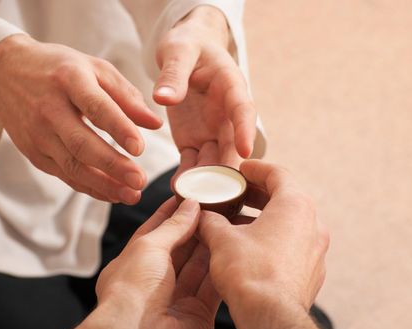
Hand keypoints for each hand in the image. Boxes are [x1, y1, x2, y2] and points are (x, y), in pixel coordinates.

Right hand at [0, 34, 161, 203]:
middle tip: (140, 180)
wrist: (6, 72)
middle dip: (112, 165)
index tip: (140, 148)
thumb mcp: (96, 70)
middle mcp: (49, 109)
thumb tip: (156, 124)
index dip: (118, 128)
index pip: (96, 107)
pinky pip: (65, 175)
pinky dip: (90, 187)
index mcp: (69, 80)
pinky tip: (113, 193)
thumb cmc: (61, 69)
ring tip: (132, 194)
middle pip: (81, 143)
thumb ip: (127, 97)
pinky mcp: (34, 152)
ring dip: (104, 184)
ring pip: (72, 165)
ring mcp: (38, 134)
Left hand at [91, 198, 219, 328]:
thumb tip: (189, 206)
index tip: (190, 197)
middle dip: (198, 229)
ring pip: (200, 267)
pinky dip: (222, 270)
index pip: (158, 231)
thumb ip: (173, 226)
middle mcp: (156, 281)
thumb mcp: (149, 246)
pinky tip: (231, 251)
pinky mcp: (197, 314)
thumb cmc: (131, 293)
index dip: (174, 214)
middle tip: (217, 209)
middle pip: (182, 249)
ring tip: (229, 224)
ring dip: (213, 247)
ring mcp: (177, 298)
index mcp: (136, 263)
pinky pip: (213, 288)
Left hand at [152, 6, 256, 180]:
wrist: (184, 53)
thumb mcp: (178, 50)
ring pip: (214, 160)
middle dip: (227, 169)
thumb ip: (174, 73)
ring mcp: (211, 131)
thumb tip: (165, 97)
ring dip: (207, 181)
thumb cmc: (187, 45)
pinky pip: (192, 162)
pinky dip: (187, 178)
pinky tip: (178, 193)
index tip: (246, 151)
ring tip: (196, 200)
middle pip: (232, 145)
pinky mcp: (193, 140)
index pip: (243, 109)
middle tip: (220, 192)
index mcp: (230, 87)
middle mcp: (226, 115)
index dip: (246, 130)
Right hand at [198, 160, 328, 313]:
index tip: (242, 169)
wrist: (270, 316)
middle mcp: (313, 224)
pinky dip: (275, 239)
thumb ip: (211, 221)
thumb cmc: (250, 273)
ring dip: (266, 218)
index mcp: (295, 205)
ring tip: (240, 223)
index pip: (278, 174)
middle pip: (286, 197)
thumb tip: (203, 218)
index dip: (256, 168)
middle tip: (238, 193)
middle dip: (258, 194)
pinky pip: (294, 245)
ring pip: (291, 223)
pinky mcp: (312, 271)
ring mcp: (316, 249)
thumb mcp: (222, 239)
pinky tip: (253, 248)